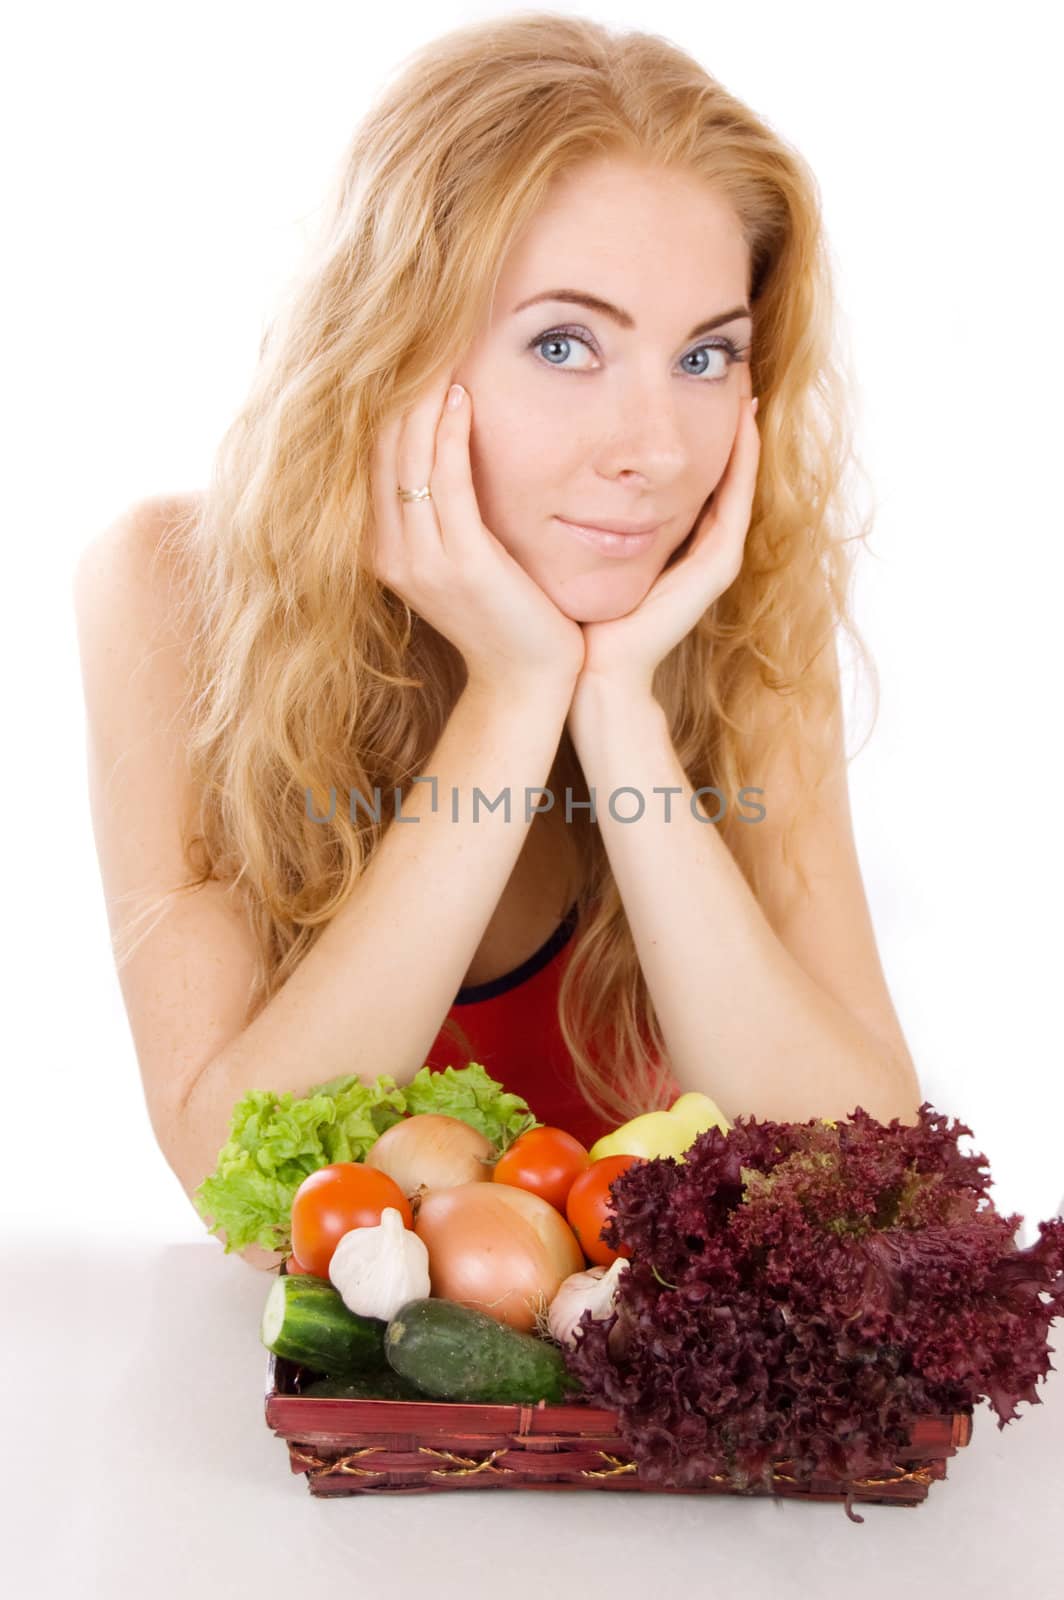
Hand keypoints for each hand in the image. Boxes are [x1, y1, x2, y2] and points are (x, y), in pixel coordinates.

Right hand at [370, 370, 585, 694]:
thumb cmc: (507, 613)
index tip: (403, 351)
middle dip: (396, 391)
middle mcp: (388, 554)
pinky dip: (450, 434)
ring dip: (421, 400)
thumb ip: (440, 512)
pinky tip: (461, 395)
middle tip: (416, 331)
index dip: (382, 404)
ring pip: (407, 459)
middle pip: (377, 451)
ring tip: (437, 348)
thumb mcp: (461, 558)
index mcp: (380, 551)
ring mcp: (419, 561)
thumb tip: (441, 449)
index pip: (368, 460)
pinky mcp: (459, 563)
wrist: (530, 679)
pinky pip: (445, 482)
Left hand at [574, 373, 760, 702]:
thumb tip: (550, 459)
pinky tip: (742, 425)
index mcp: (672, 540)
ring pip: (738, 481)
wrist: (591, 669)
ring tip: (746, 383)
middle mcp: (700, 547)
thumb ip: (579, 508)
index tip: (692, 378)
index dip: (697, 427)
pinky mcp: (715, 568)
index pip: (693, 473)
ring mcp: (713, 558)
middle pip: (723, 471)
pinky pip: (735, 503)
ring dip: (745, 434)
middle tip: (736, 364)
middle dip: (729, 422)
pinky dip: (742, 464)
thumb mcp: (579, 544)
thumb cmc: (577, 611)